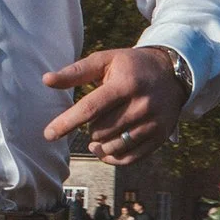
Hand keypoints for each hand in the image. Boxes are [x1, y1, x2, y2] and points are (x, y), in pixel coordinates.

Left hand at [40, 45, 186, 161]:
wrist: (173, 73)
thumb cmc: (131, 66)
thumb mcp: (106, 60)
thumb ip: (76, 71)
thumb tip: (46, 80)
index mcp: (125, 84)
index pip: (91, 108)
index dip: (67, 122)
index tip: (49, 134)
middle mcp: (142, 105)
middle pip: (101, 131)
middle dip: (89, 129)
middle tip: (94, 119)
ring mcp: (153, 123)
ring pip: (114, 147)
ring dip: (98, 145)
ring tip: (95, 136)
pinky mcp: (160, 136)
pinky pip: (130, 158)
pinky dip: (112, 158)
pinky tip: (105, 150)